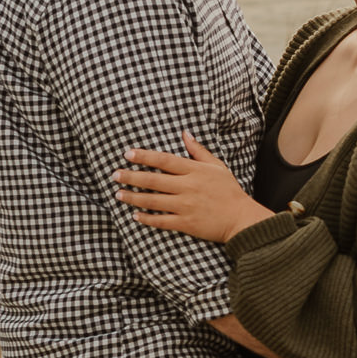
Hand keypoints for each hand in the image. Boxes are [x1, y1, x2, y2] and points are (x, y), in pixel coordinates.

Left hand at [113, 132, 271, 243]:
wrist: (241, 219)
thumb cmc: (229, 191)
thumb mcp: (217, 166)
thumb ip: (198, 151)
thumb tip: (185, 133)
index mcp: (194, 171)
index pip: (164, 160)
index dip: (144, 156)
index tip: (128, 154)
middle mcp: (187, 187)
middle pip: (153, 180)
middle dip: (131, 177)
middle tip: (115, 175)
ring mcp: (185, 206)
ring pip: (152, 201)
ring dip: (133, 197)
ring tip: (118, 195)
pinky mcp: (186, 224)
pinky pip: (161, 221)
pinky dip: (146, 218)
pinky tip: (135, 215)